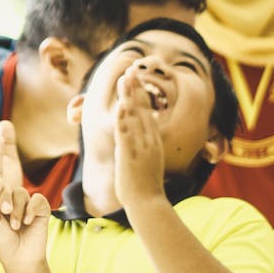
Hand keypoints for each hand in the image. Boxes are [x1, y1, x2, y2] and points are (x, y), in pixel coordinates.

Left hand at [0, 127, 49, 272]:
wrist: (20, 259)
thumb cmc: (1, 242)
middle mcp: (12, 197)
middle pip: (8, 185)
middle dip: (5, 200)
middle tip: (4, 215)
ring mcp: (27, 202)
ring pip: (21, 193)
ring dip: (17, 211)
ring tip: (15, 226)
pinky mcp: (40, 207)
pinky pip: (35, 199)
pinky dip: (30, 211)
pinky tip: (28, 222)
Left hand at [113, 70, 164, 206]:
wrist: (148, 203)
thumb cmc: (147, 186)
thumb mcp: (149, 161)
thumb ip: (146, 147)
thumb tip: (144, 140)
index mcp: (153, 140)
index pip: (148, 111)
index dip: (142, 94)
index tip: (137, 78)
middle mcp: (149, 140)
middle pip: (143, 108)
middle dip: (137, 88)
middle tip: (131, 68)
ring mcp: (141, 146)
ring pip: (135, 116)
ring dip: (129, 96)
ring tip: (125, 78)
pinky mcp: (130, 155)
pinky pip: (126, 133)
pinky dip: (124, 118)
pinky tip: (120, 105)